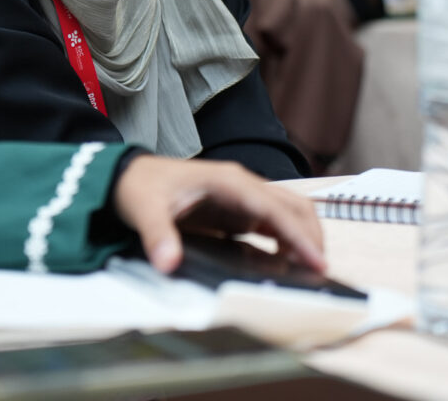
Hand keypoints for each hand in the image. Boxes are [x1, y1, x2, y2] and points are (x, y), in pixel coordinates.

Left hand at [112, 155, 325, 274]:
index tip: (315, 261)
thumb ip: (158, 236)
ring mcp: (241, 197)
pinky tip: (287, 263)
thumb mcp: (145, 210)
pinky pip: (271, 223)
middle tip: (319, 271)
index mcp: (228, 181)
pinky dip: (286, 240)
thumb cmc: (140, 186)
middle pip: (292, 207)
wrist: (128, 176)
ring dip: (303, 237)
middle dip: (311, 236)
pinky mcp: (236, 209)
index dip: (297, 236)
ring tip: (311, 269)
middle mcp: (241, 185)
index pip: (274, 209)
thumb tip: (169, 262)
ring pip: (287, 212)